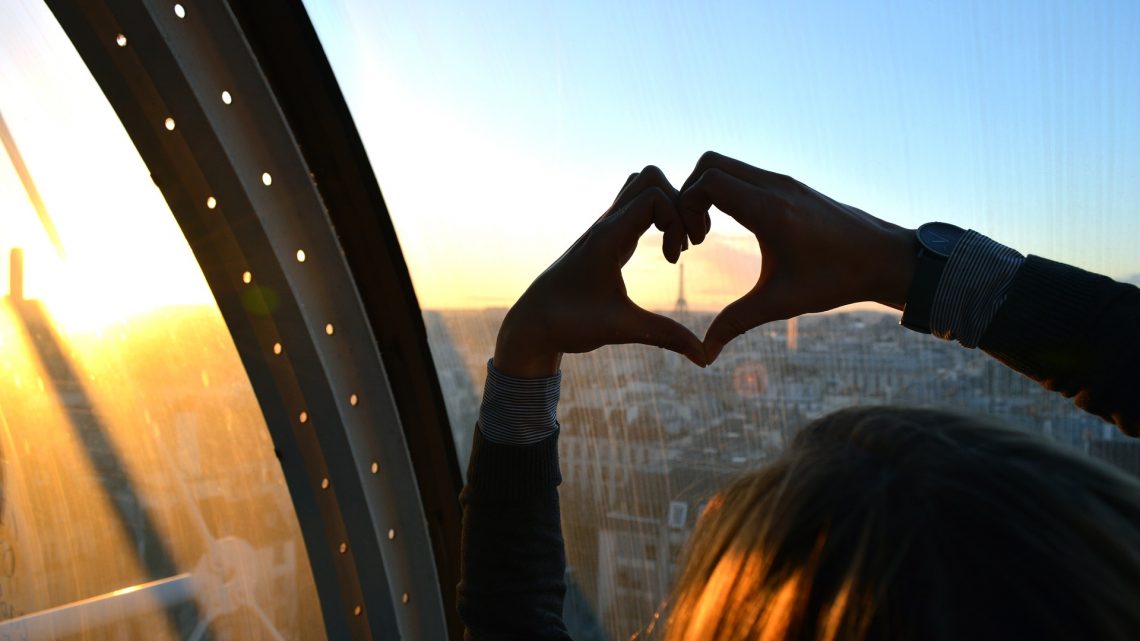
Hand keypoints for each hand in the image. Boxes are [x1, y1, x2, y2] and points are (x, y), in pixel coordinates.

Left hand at [493, 167, 706, 377]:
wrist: (532, 324)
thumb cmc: (569, 324)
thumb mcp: (621, 329)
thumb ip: (665, 336)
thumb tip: (705, 358)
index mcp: (607, 238)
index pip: (654, 196)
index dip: (677, 220)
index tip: (676, 258)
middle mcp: (605, 225)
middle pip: (649, 178)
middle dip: (678, 204)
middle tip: (685, 244)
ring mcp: (605, 229)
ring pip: (641, 187)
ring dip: (667, 207)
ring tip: (675, 246)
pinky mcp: (606, 239)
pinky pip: (636, 207)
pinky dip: (658, 218)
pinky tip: (664, 253)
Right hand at [678, 151, 917, 362]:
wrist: (885, 259)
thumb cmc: (836, 280)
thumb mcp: (782, 303)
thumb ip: (736, 323)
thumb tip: (704, 355)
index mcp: (771, 210)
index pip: (709, 180)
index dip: (686, 206)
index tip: (693, 243)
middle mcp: (776, 187)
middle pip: (711, 163)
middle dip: (689, 194)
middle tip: (693, 235)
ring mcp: (784, 182)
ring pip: (727, 166)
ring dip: (706, 193)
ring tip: (707, 234)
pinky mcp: (790, 185)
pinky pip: (744, 174)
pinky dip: (726, 192)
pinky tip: (733, 228)